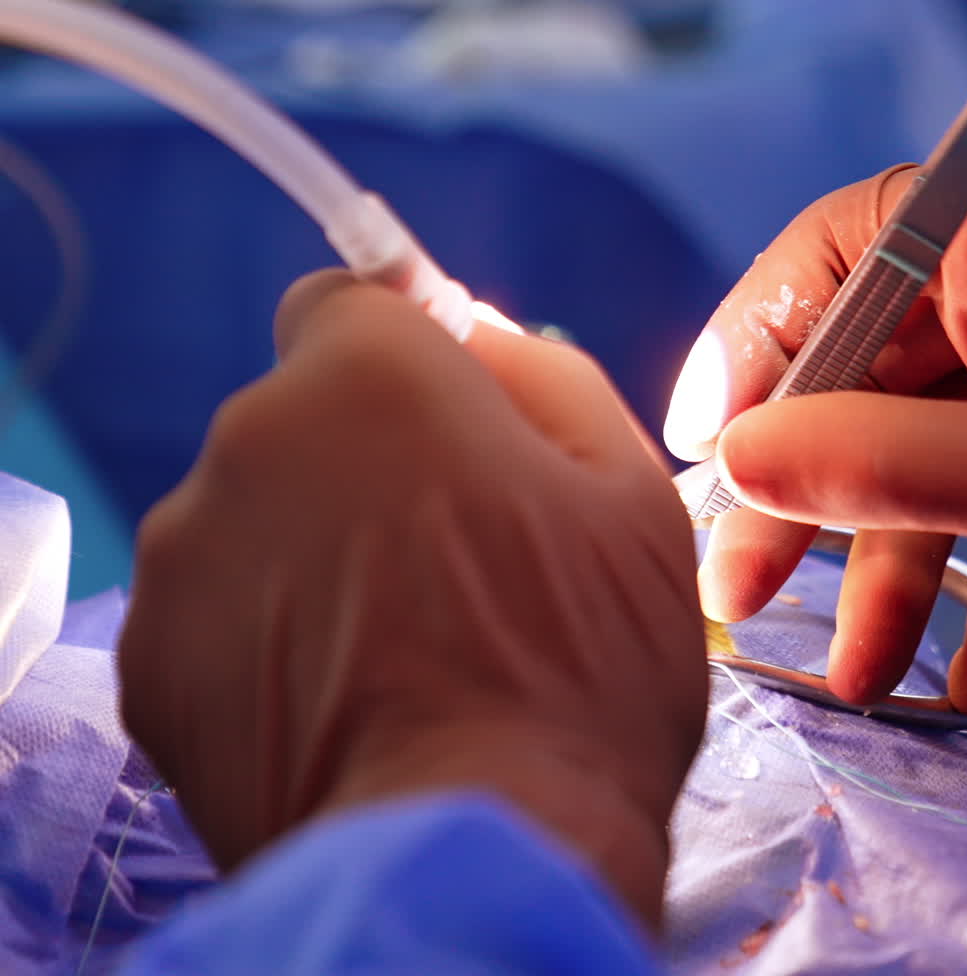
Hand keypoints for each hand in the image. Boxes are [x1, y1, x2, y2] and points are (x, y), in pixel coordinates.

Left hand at [119, 272, 705, 929]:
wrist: (483, 858)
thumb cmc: (580, 665)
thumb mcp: (626, 491)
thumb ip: (547, 373)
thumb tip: (478, 331)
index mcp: (370, 376)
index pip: (345, 299)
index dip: (400, 349)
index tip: (444, 415)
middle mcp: (252, 439)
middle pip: (302, 411)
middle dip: (364, 454)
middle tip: (450, 558)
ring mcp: (185, 552)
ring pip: (256, 508)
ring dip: (311, 542)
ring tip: (395, 644)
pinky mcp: (150, 659)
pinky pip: (215, 603)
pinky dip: (262, 630)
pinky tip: (337, 698)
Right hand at [664, 145, 966, 713]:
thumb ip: (886, 469)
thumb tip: (737, 463)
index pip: (836, 256)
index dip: (755, 347)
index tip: (706, 449)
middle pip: (872, 369)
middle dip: (815, 492)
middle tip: (746, 588)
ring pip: (936, 446)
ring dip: (896, 564)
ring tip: (858, 676)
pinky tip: (963, 675)